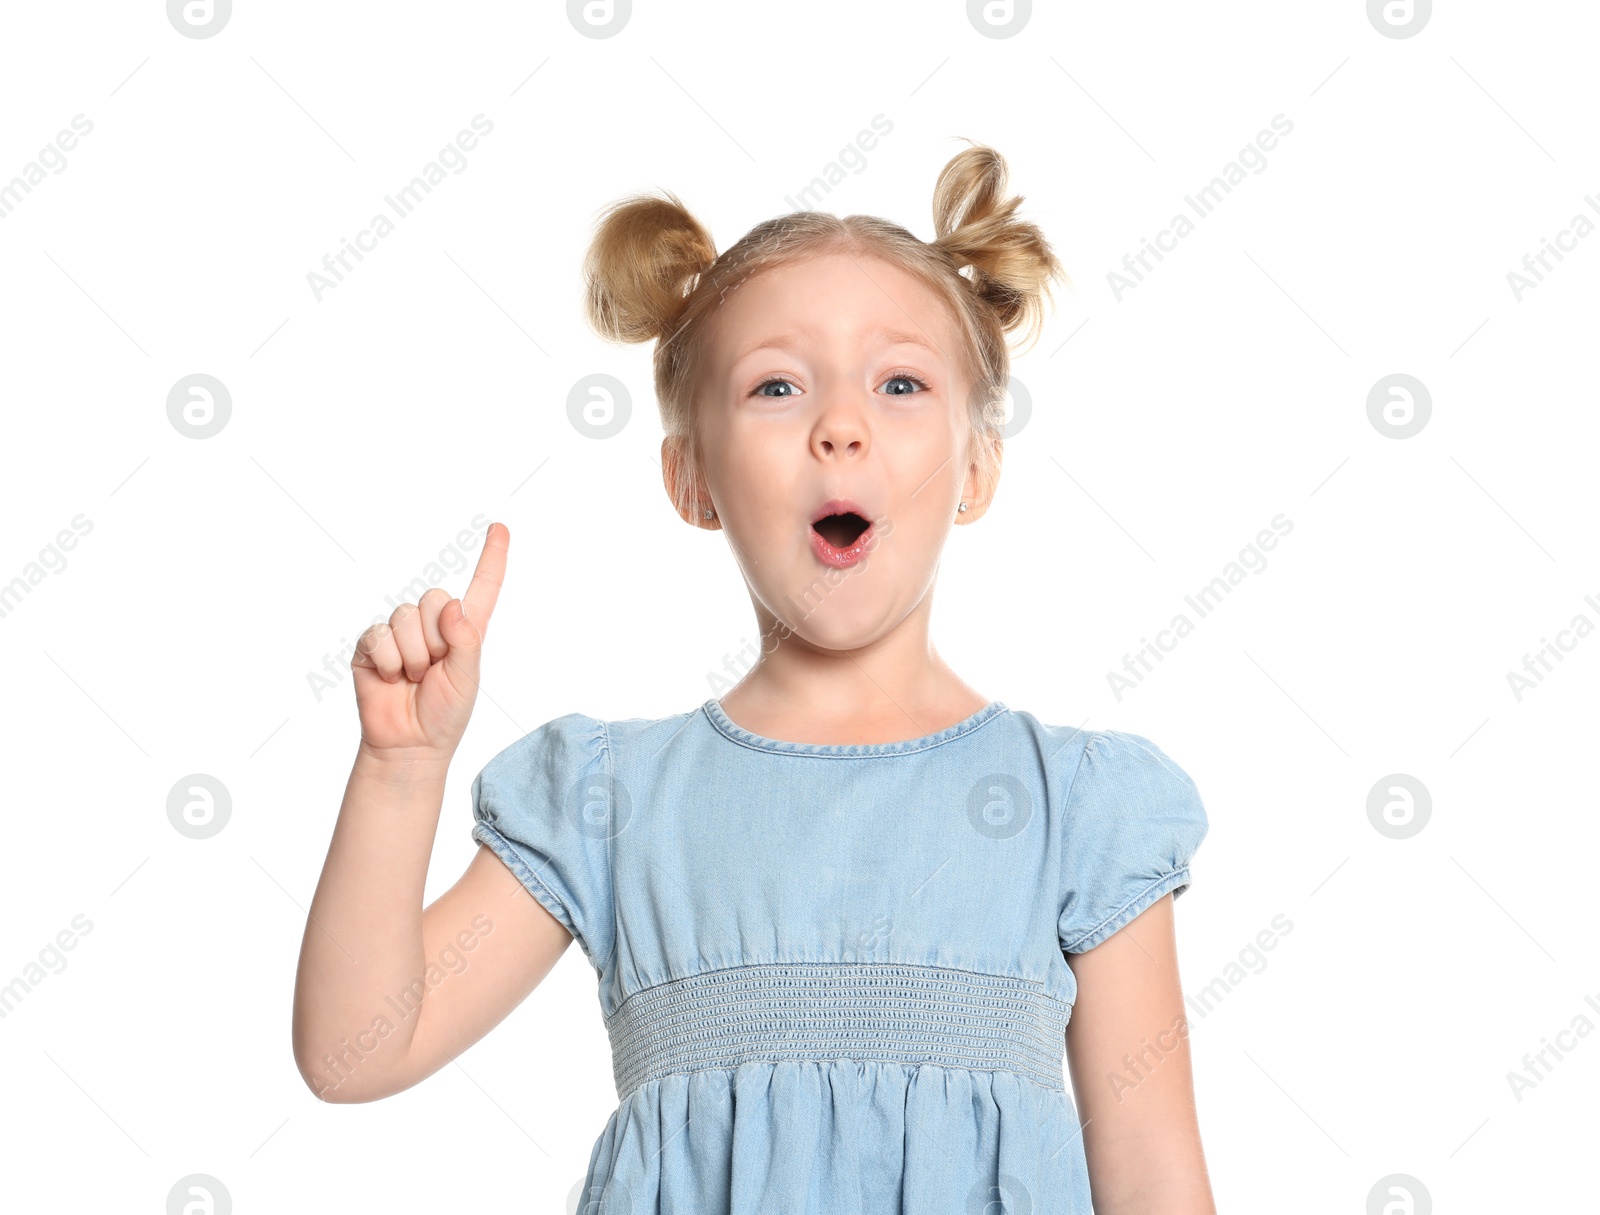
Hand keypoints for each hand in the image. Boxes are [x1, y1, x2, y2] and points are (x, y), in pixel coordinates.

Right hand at [350, 522, 507, 761]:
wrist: (409, 745)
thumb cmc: (445, 713)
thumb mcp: (467, 678)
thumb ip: (466, 640)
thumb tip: (451, 604)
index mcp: (464, 630)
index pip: (482, 587)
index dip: (492, 558)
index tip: (500, 528)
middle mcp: (432, 625)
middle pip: (433, 596)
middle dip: (436, 637)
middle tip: (433, 669)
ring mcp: (399, 634)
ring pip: (405, 616)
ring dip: (412, 655)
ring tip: (413, 677)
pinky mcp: (372, 646)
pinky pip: (379, 636)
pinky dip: (388, 662)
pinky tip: (391, 679)